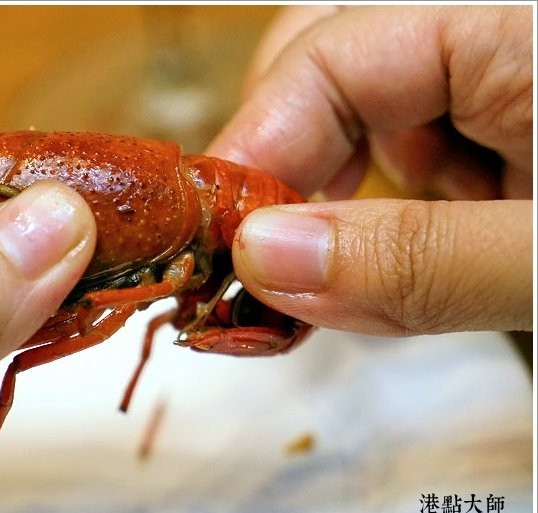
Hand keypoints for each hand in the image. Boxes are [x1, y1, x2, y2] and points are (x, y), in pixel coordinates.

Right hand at [209, 5, 531, 334]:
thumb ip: (422, 259)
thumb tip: (264, 259)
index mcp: (511, 30)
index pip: (328, 55)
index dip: (256, 147)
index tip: (218, 244)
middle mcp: (492, 37)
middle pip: (330, 64)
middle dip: (287, 162)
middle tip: (270, 255)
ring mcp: (499, 76)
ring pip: (368, 108)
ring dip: (338, 190)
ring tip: (349, 266)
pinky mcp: (507, 119)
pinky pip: (413, 139)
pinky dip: (386, 205)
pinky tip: (409, 250)